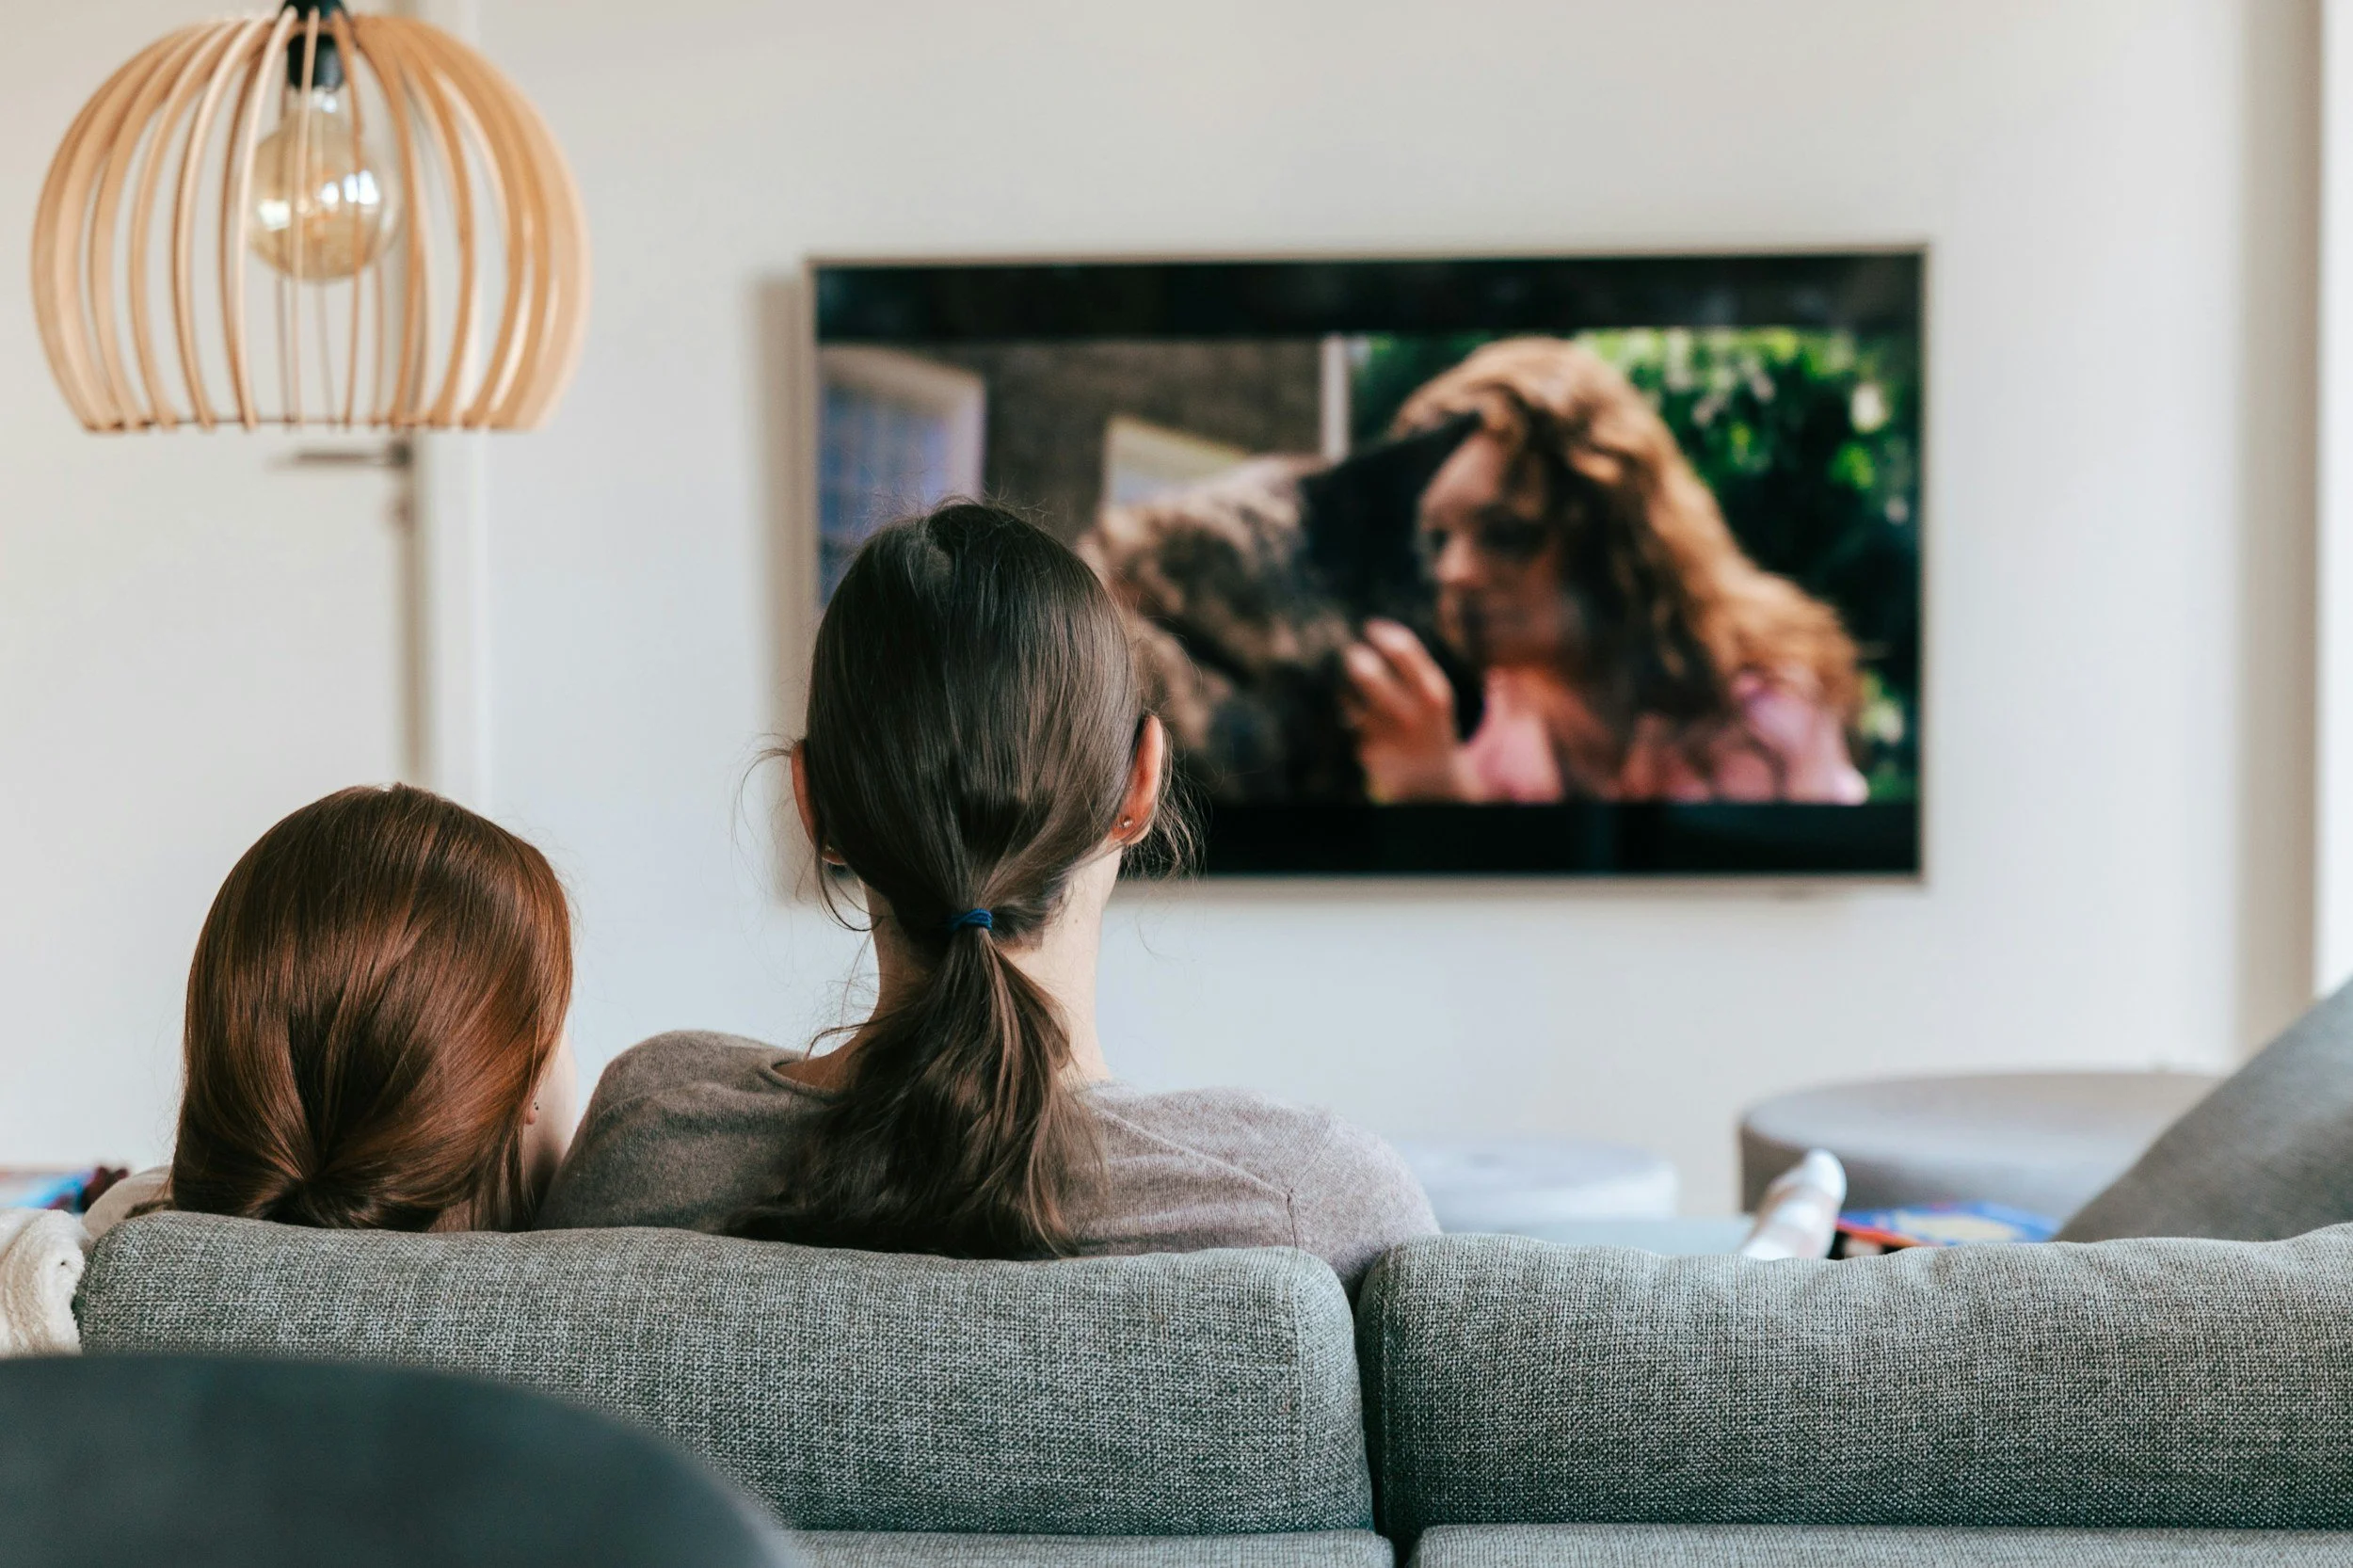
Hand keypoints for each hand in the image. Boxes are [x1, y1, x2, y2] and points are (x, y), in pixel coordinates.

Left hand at [1343, 620, 1474, 801]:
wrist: (1432, 780)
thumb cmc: (1429, 723)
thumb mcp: (1434, 693)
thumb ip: (1413, 663)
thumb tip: (1375, 625)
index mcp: (1433, 693)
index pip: (1403, 651)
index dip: (1380, 634)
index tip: (1368, 627)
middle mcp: (1412, 715)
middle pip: (1369, 675)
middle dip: (1352, 658)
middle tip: (1348, 652)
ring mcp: (1387, 736)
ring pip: (1349, 699)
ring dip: (1341, 686)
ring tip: (1344, 680)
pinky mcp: (1367, 752)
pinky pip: (1345, 721)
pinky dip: (1341, 710)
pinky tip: (1346, 711)